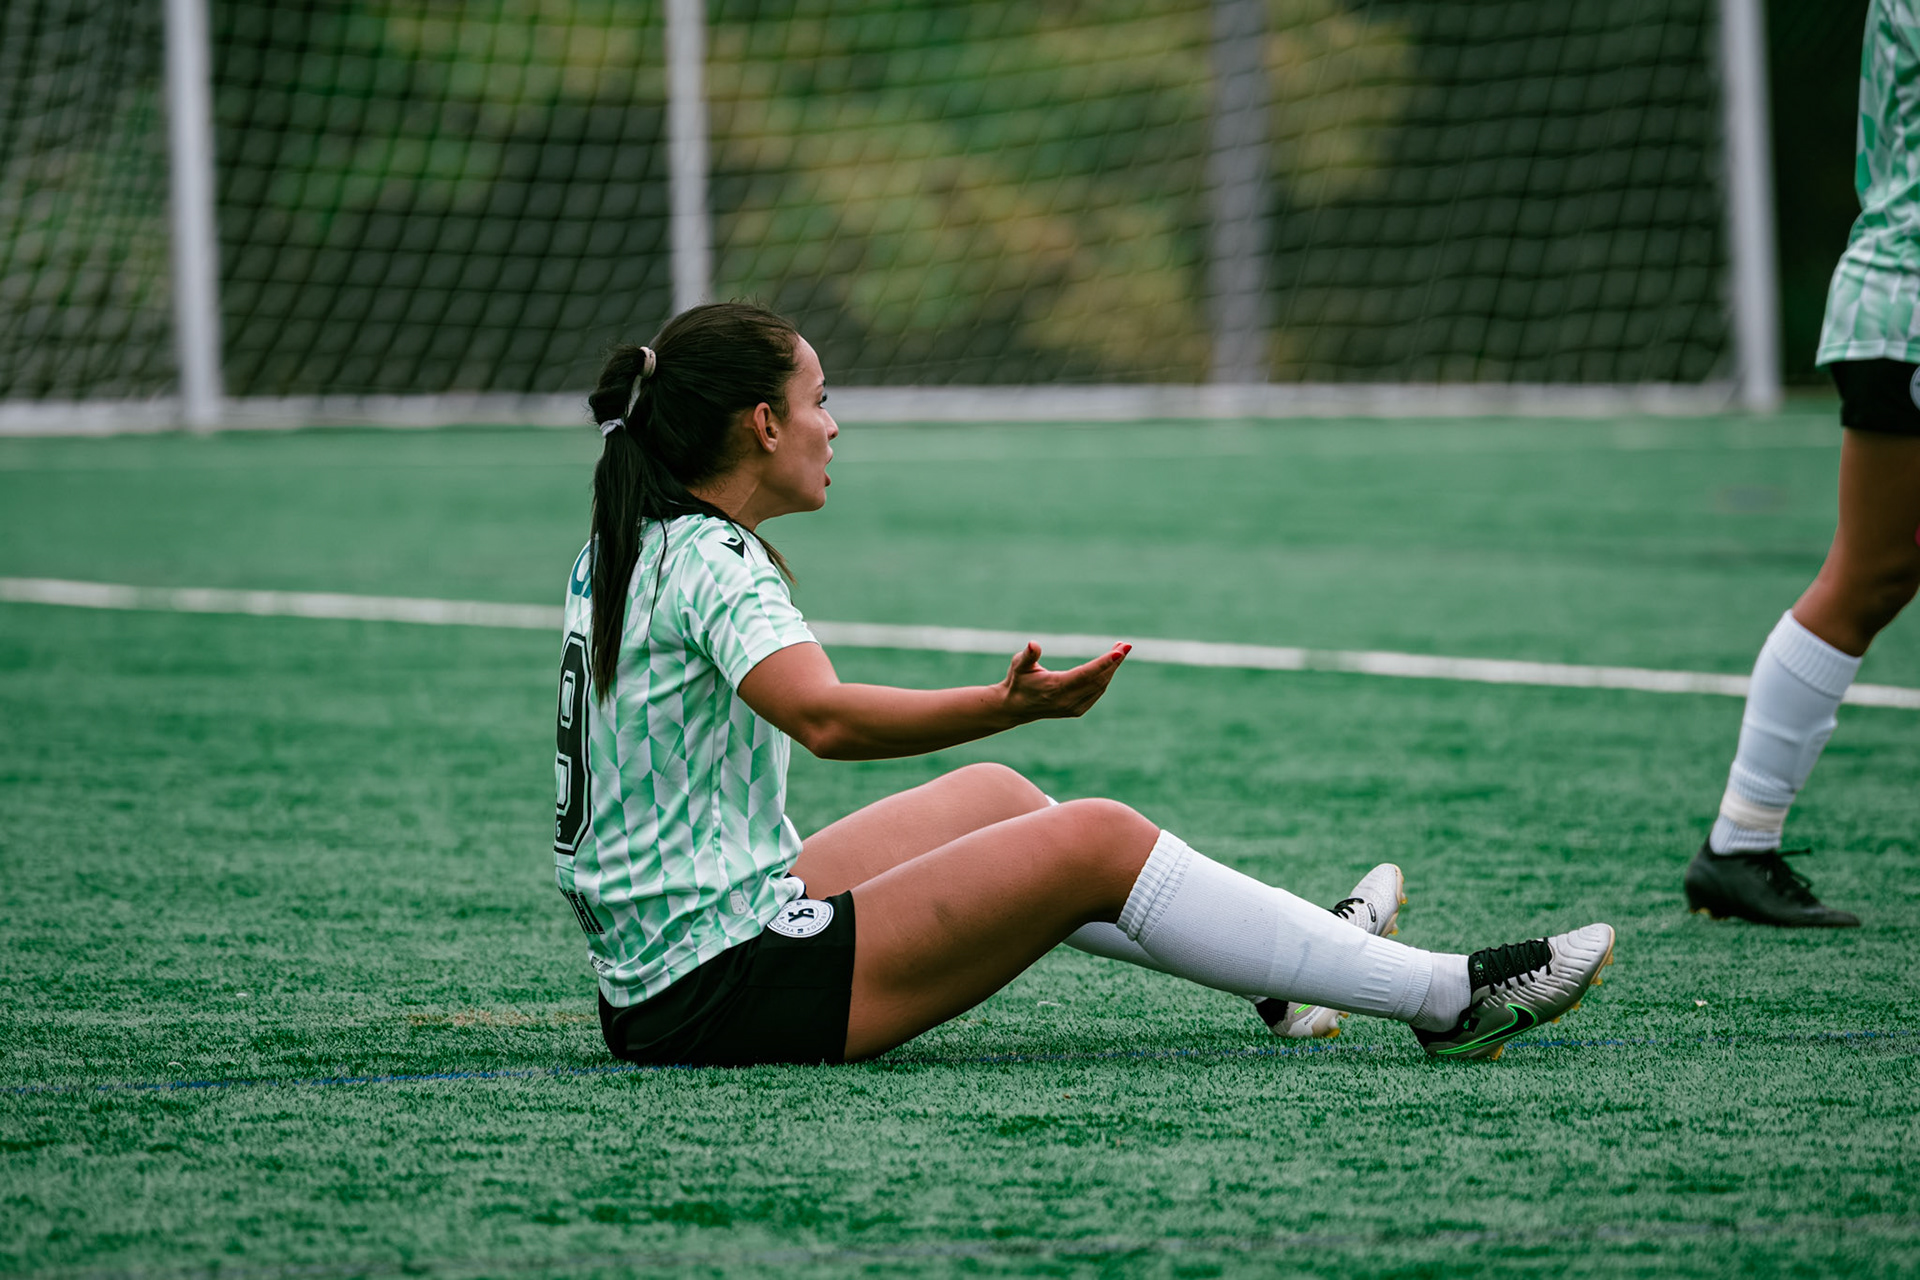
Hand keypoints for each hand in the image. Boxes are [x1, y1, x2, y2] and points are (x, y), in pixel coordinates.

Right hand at [999, 641, 1129, 721]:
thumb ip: (1028, 655)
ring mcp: (1074, 707)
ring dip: (1112, 668)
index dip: (1104, 662)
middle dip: (1114, 662)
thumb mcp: (1018, 665)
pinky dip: (1105, 678)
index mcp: (1056, 687)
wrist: (1016, 707)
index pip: (1086, 674)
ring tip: (1119, 650)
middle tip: (1125, 645)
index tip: (1120, 651)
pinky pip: (1097, 692)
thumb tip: (1033, 644)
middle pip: (1098, 679)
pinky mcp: (1077, 710)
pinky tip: (1109, 666)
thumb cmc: (1018, 681)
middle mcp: (1067, 700)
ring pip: (1100, 686)